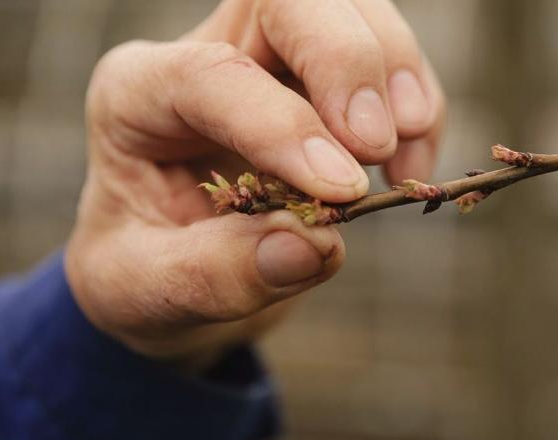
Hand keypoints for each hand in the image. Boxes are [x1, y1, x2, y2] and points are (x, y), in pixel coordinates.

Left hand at [65, 0, 445, 371]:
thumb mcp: (146, 291)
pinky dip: (418, 109)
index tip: (343, 191)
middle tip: (375, 146)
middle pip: (288, 2)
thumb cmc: (142, 275)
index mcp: (139, 96)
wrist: (167, 273)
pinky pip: (387, 62)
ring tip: (400, 158)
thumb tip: (315, 245)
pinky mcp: (322, 83)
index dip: (285, 125)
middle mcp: (205, 56)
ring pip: (349, 11)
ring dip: (394, 74)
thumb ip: (216, 274)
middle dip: (347, 61)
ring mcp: (270, 62)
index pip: (214, 74)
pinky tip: (407, 171)